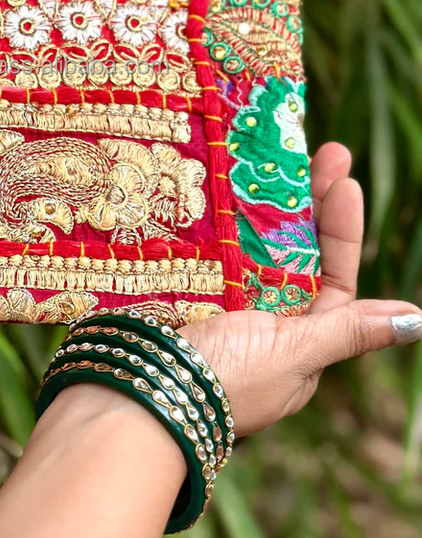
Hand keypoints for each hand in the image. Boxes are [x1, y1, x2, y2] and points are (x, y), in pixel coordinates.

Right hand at [180, 142, 421, 435]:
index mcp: (296, 340)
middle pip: (291, 249)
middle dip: (305, 200)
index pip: (332, 276)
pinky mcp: (180, 285)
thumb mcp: (292, 355)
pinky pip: (205, 246)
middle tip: (317, 148)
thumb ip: (346, 332)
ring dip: (259, 200)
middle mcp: (259, 316)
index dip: (340, 229)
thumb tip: (416, 319)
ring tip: (268, 154)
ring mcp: (216, 298)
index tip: (345, 181)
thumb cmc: (227, 377)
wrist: (142, 389)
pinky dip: (213, 216)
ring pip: (246, 242)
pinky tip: (216, 183)